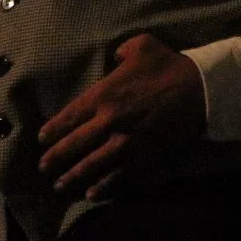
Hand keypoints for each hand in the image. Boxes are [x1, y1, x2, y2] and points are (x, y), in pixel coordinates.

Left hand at [37, 34, 206, 201]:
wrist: (199, 90)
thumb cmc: (168, 66)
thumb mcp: (141, 45)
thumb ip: (120, 51)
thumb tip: (113, 58)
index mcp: (104, 95)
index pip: (69, 116)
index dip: (53, 130)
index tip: (42, 139)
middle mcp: (109, 122)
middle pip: (74, 144)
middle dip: (56, 158)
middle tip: (43, 168)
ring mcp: (125, 142)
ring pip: (92, 165)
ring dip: (73, 177)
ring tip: (60, 186)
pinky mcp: (143, 156)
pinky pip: (118, 175)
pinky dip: (103, 186)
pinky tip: (92, 194)